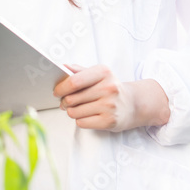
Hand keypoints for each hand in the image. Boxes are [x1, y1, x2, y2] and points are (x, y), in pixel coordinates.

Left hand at [53, 63, 169, 131]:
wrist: (133, 104)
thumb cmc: (110, 88)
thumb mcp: (98, 73)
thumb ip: (79, 70)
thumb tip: (62, 67)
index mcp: (103, 72)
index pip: (74, 81)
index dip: (61, 88)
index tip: (56, 91)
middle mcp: (108, 88)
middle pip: (71, 98)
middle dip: (64, 101)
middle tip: (65, 102)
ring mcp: (110, 106)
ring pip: (74, 112)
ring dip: (71, 111)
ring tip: (77, 108)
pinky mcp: (109, 121)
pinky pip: (82, 123)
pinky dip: (80, 120)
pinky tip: (87, 115)